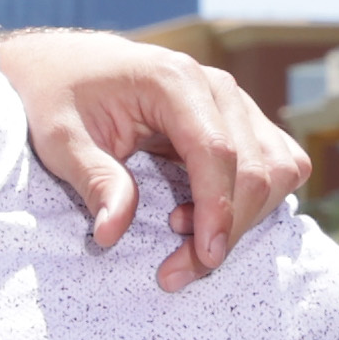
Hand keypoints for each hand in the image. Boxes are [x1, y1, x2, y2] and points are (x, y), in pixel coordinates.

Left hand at [0, 29, 310, 290]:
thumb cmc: (60, 97)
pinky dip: (255, 200)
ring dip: (243, 217)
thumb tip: (112, 233)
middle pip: (256, 168)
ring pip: (277, 169)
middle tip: (176, 273)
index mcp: (174, 80)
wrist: (67, 66)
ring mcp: (234, 102)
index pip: (217, 152)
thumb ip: (93, 180)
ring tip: (183, 237)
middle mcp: (216, 86)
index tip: (205, 258)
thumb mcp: (61, 139)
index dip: (218, 210)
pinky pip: (278, 163)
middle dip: (226, 229)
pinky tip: (205, 215)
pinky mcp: (241, 120)